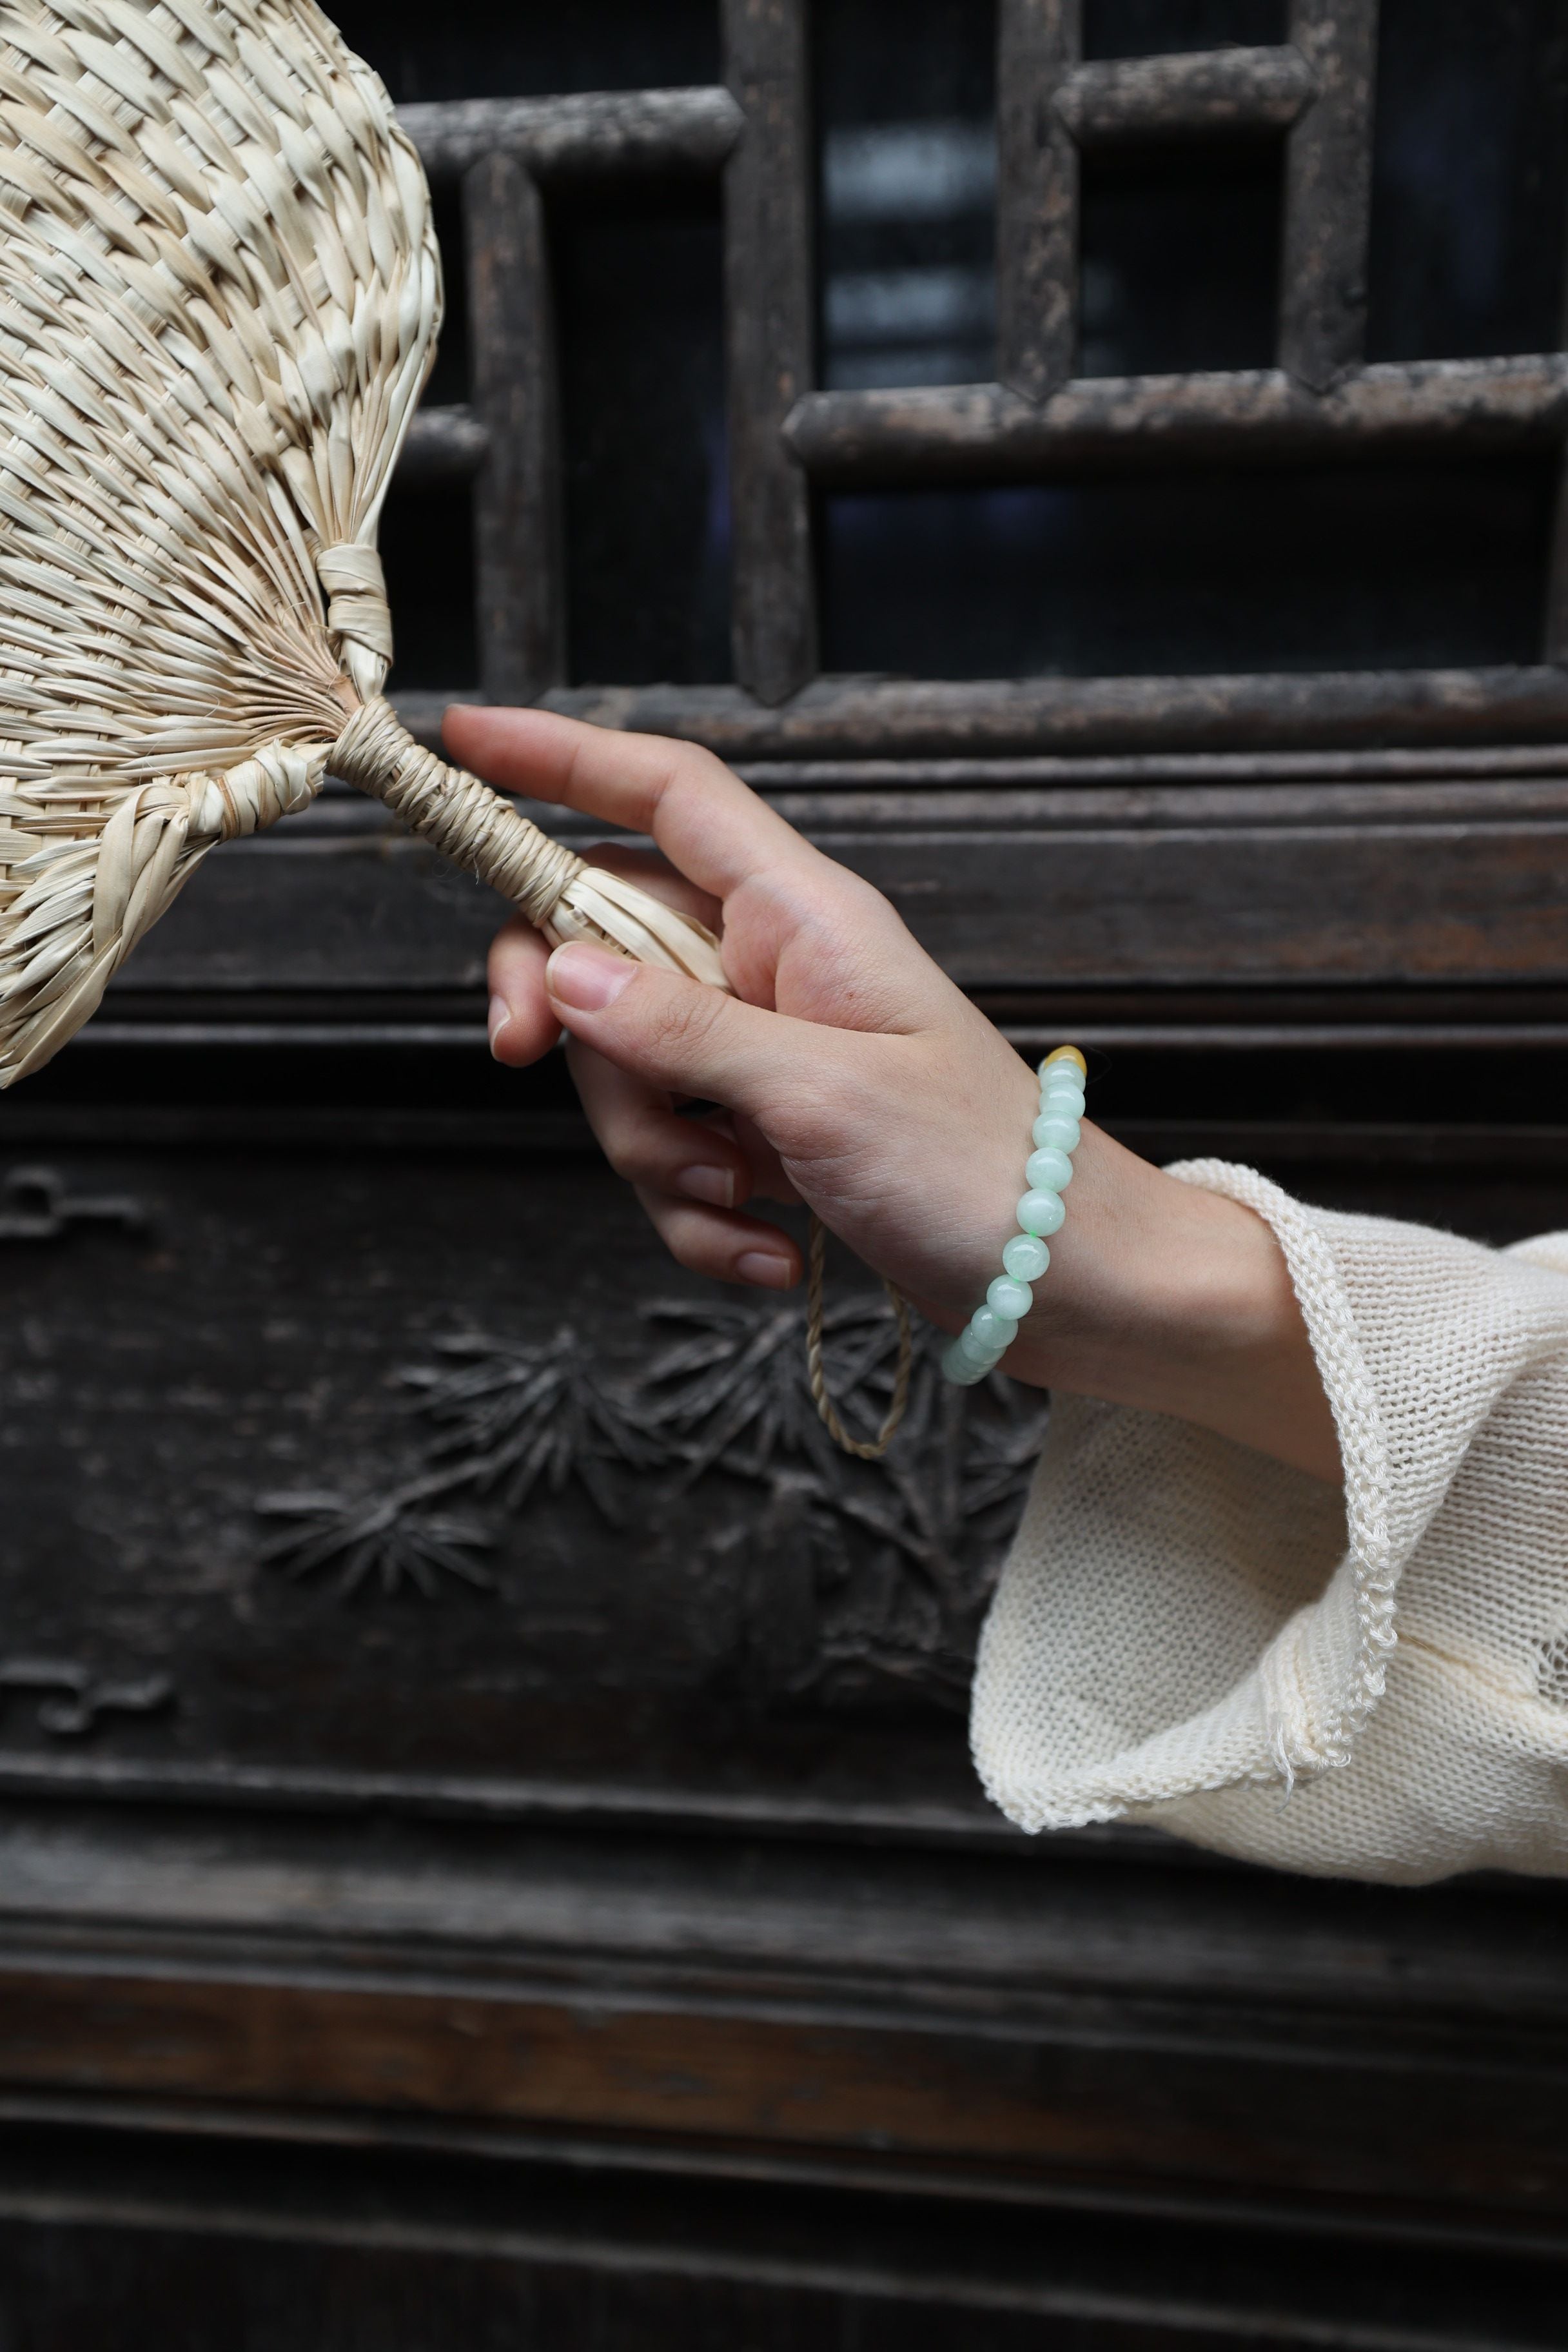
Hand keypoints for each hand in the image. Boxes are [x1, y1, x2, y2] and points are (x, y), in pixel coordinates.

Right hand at [446, 704, 1340, 1483]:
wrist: (1071, 1287)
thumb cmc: (984, 1174)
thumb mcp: (822, 1096)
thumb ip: (682, 1031)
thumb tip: (561, 972)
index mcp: (803, 917)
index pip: (667, 795)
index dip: (563, 755)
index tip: (465, 740)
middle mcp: (776, 970)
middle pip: (607, 947)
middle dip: (576, 1029)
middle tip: (526, 1062)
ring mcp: (769, 1056)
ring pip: (629, 1071)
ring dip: (659, 1156)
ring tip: (746, 1203)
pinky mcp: (769, 1137)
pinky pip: (677, 1158)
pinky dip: (702, 1218)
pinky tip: (771, 1256)